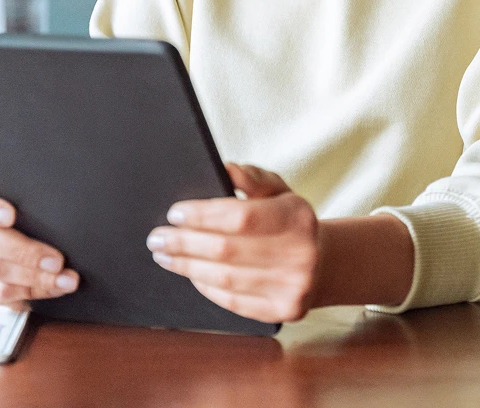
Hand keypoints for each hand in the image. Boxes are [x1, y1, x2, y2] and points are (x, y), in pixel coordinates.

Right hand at [0, 177, 78, 309]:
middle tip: (57, 260)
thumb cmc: (32, 204)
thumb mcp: (30, 194)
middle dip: (25, 252)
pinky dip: (30, 291)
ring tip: (64, 278)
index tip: (11, 216)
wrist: (27, 229)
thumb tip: (60, 200)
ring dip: (33, 278)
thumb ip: (32, 194)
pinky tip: (53, 287)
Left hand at [146, 164, 319, 323]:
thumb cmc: (290, 220)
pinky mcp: (281, 311)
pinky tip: (190, 273)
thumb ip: (253, 178)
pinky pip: (232, 300)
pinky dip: (205, 286)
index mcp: (298, 216)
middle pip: (226, 250)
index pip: (241, 216)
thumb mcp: (279, 190)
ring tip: (165, 255)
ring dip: (187, 266)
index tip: (175, 213)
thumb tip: (225, 169)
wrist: (322, 261)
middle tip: (157, 238)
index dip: (203, 216)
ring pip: (225, 278)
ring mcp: (292, 286)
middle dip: (184, 243)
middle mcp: (299, 253)